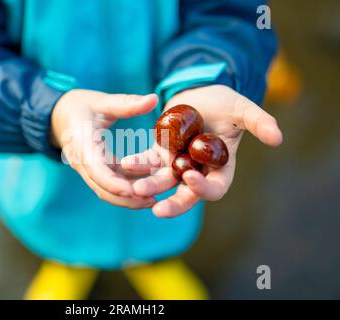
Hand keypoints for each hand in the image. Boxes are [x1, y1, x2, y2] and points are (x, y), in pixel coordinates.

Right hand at [51, 89, 158, 208]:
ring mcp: (87, 169)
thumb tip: (154, 99)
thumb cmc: (80, 106)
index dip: (113, 182)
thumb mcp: (101, 101)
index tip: (133, 190)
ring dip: (127, 199)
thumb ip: (126, 103)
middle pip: (102, 187)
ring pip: (105, 191)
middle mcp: (82, 161)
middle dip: (125, 198)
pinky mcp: (94, 171)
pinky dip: (125, 190)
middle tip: (153, 200)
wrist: (58, 116)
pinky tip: (146, 191)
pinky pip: (109, 185)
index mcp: (81, 143)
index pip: (95, 169)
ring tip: (154, 200)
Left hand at [121, 85, 282, 216]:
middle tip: (159, 211)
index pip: (215, 188)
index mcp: (220, 168)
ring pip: (163, 181)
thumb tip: (278, 139)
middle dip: (174, 204)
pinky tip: (126, 165)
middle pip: (186, 195)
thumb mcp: (242, 109)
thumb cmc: (224, 103)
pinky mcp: (159, 152)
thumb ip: (259, 123)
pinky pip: (147, 162)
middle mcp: (197, 171)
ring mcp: (177, 163)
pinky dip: (138, 165)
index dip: (204, 187)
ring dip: (150, 186)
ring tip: (136, 189)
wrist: (200, 91)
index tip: (191, 177)